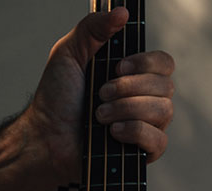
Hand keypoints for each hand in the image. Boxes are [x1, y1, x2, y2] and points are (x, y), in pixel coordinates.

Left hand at [25, 6, 174, 185]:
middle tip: (100, 95)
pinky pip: (159, 141)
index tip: (117, 67)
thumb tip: (123, 12)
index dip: (145, 63)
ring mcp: (145, 129)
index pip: (164, 63)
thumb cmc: (56, 99)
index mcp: (134, 77)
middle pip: (166, 86)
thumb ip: (93, 28)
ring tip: (99, 116)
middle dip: (129, 89)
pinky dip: (136, 132)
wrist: (46, 138)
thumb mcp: (69, 52)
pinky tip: (113, 133)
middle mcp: (145, 101)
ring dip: (127, 109)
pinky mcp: (141, 154)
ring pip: (163, 111)